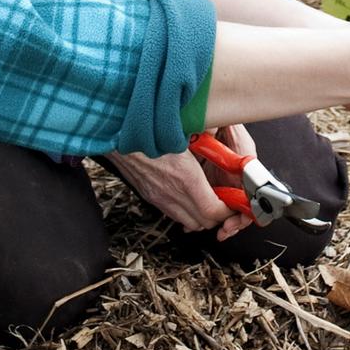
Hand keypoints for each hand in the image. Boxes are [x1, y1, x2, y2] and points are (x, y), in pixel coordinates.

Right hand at [109, 124, 254, 240]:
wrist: (114, 131)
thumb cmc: (149, 127)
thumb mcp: (184, 129)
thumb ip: (208, 136)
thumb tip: (224, 133)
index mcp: (185, 178)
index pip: (214, 212)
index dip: (229, 209)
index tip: (235, 199)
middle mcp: (170, 193)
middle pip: (203, 222)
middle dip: (218, 214)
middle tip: (226, 198)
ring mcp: (158, 197)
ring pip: (188, 222)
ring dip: (201, 214)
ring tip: (209, 196)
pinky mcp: (148, 195)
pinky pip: (172, 213)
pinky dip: (185, 209)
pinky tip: (187, 193)